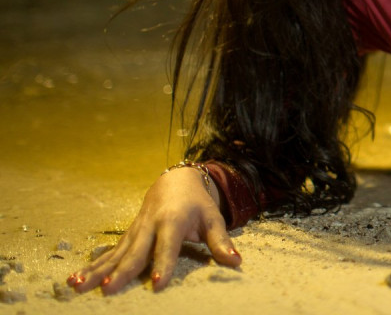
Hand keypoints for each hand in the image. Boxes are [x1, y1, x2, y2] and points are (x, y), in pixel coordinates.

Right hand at [67, 165, 240, 293]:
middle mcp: (150, 225)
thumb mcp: (213, 219)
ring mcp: (135, 231)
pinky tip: (74, 280)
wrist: (176, 181)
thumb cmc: (198, 204)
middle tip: (109, 289)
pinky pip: (108, 254)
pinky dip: (91, 266)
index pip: (168, 246)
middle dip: (122, 271)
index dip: (163, 264)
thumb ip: (221, 242)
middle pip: (135, 251)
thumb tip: (236, 263)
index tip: (157, 283)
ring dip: (97, 271)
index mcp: (174, 221)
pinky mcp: (127, 236)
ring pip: (115, 254)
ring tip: (79, 286)